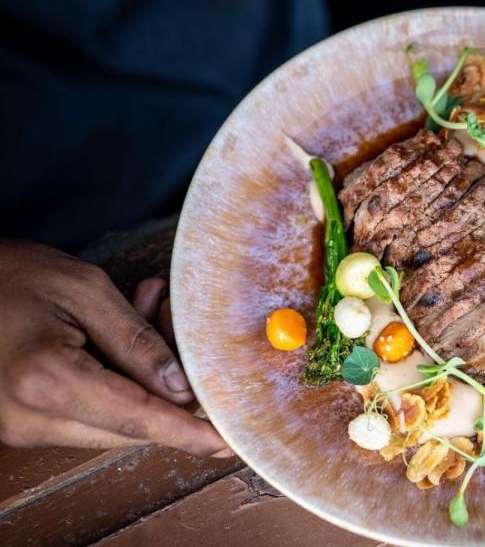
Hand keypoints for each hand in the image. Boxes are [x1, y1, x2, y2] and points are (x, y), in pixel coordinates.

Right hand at [0, 240, 230, 456]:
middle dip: (169, 390)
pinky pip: (88, 415)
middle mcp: (27, 417)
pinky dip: (116, 382)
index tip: (228, 444)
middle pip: (128, 427)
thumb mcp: (84, 290)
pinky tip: (119, 334)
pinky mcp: (22, 423)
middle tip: (175, 322)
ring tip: (147, 308)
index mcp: (44, 380)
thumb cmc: (10, 274)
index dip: (188, 433)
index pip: (136, 418)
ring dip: (143, 381)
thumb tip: (183, 389)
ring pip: (112, 423)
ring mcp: (20, 426)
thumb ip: (137, 342)